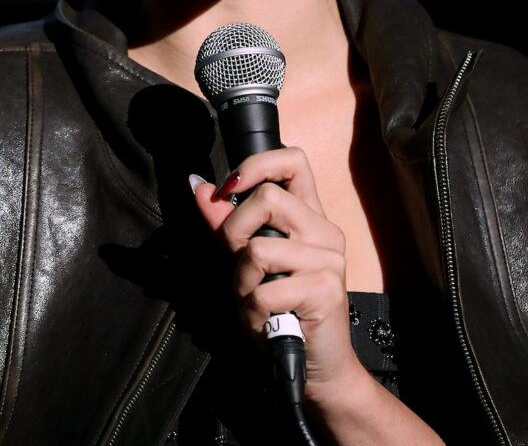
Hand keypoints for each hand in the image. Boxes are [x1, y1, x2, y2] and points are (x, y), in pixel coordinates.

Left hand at [190, 150, 444, 444]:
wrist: (316, 366)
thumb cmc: (281, 312)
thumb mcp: (247, 263)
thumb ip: (224, 224)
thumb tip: (198, 185)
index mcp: (309, 217)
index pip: (293, 160)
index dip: (257, 164)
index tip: (229, 188)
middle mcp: (324, 232)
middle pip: (268, 198)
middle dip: (233, 232)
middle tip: (237, 264)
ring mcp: (329, 260)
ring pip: (259, 249)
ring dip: (241, 283)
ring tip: (254, 301)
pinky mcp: (326, 290)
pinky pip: (264, 291)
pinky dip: (251, 312)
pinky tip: (265, 322)